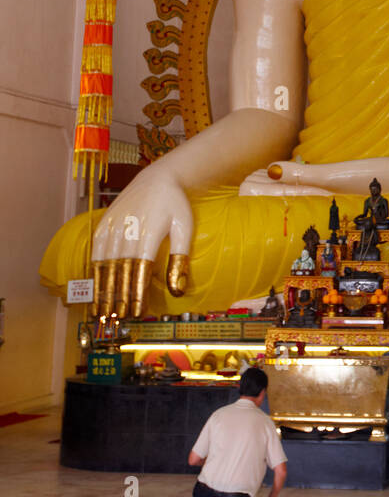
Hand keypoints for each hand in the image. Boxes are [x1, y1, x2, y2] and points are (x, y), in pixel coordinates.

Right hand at [91, 163, 193, 317]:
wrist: (158, 177)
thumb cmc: (175, 205)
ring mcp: (112, 226)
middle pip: (120, 270)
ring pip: (105, 264)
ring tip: (102, 311)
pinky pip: (96, 252)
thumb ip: (180, 258)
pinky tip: (95, 288)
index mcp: (148, 231)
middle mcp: (127, 229)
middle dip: (118, 297)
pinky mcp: (103, 224)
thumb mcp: (184, 228)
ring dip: (103, 289)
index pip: (140, 270)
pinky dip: (95, 272)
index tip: (137, 312)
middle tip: (117, 319)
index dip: (137, 293)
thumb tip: (178, 290)